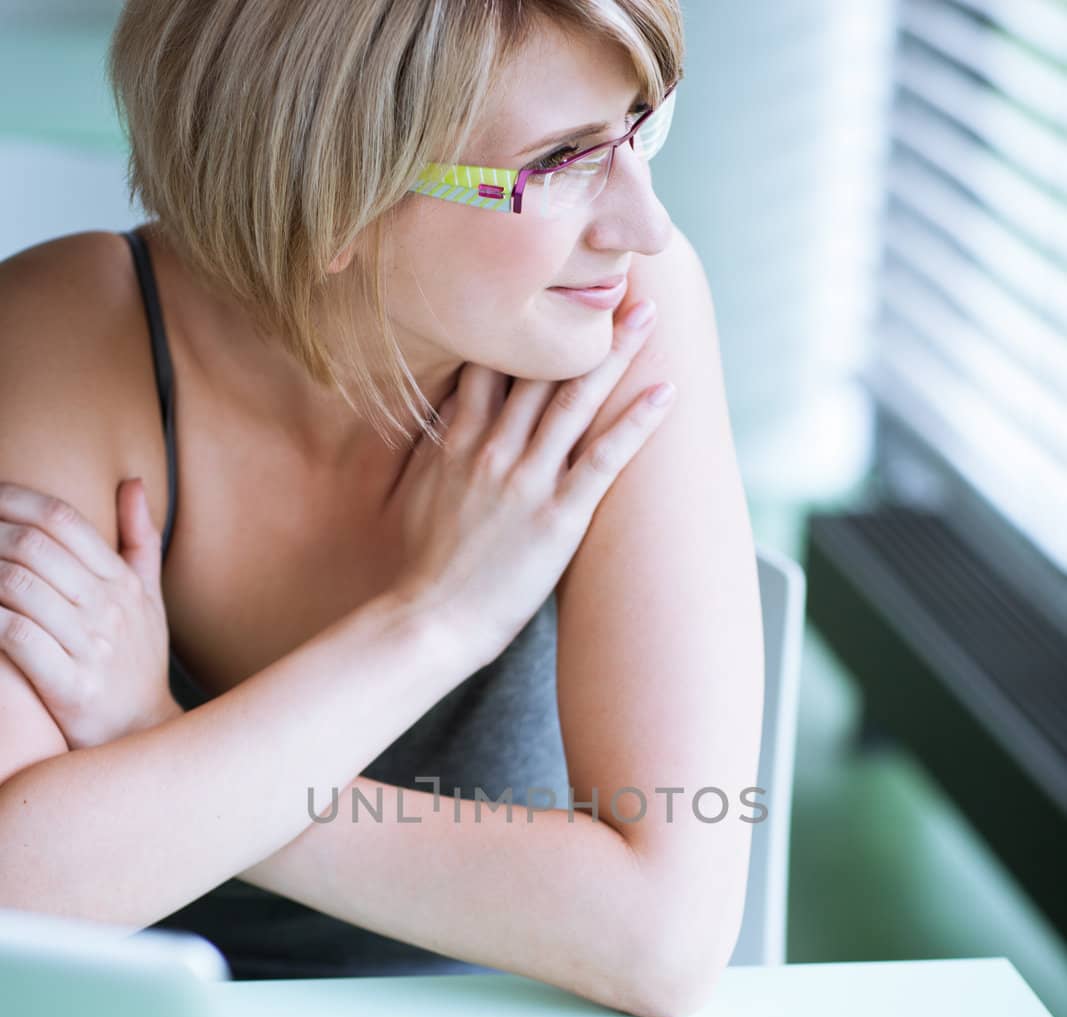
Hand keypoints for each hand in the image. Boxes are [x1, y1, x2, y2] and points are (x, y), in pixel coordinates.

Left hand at [0, 479, 178, 748]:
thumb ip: (140, 541)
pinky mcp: (72, 687)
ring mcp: (92, 649)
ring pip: (17, 586)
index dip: (13, 499)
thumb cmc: (137, 664)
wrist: (143, 736)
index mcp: (122, 582)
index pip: (62, 519)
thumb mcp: (149, 601)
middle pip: (34, 547)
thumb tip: (134, 483)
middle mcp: (110, 610)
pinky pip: (15, 635)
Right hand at [384, 298, 674, 665]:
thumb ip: (436, 450)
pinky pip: (605, 459)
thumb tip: (446, 418)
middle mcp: (492, 449)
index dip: (521, 318)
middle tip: (613, 276)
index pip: (491, 361)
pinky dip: (637, 423)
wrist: (429, 620)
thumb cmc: (421, 568)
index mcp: (457, 441)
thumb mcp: (415, 493)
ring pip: (575, 400)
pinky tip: (666, 392)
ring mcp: (527, 481)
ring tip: (647, 314)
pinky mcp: (558, 517)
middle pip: (540, 367)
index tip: (546, 283)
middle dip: (577, 320)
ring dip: (616, 354)